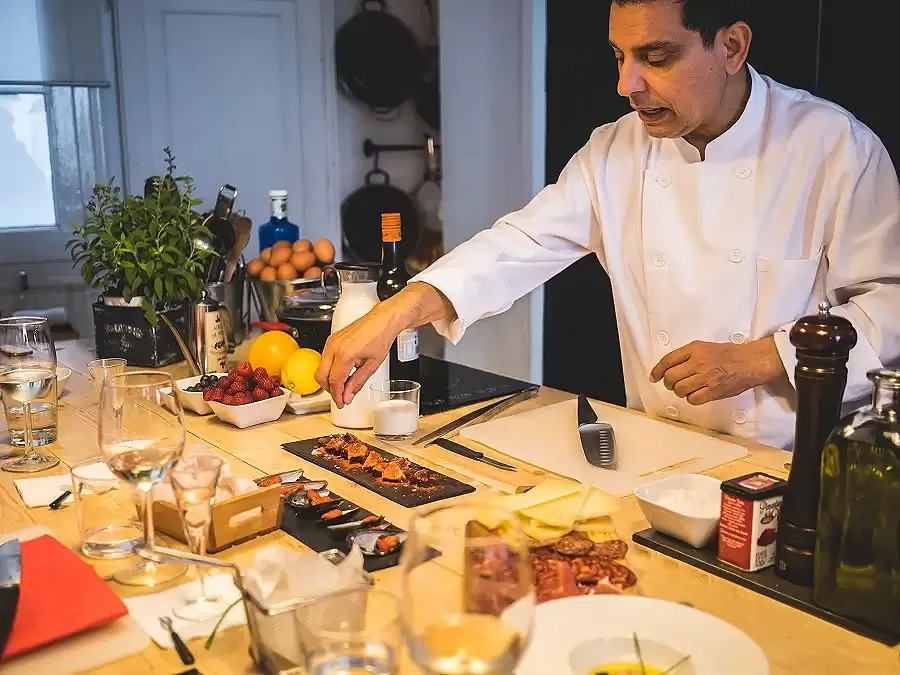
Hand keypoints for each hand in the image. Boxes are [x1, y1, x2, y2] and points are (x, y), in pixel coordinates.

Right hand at [314, 307, 396, 407]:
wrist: (381, 320)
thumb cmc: (380, 337)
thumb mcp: (372, 365)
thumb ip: (357, 383)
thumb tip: (347, 396)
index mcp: (344, 354)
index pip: (334, 381)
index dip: (337, 395)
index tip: (342, 403)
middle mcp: (334, 347)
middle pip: (321, 376)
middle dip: (330, 389)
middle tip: (341, 397)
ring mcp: (331, 342)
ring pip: (320, 368)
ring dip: (329, 380)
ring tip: (344, 385)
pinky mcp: (331, 339)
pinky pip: (325, 359)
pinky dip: (330, 369)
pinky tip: (342, 373)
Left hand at [649, 337, 785, 404]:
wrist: (749, 361)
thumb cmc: (728, 354)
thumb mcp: (704, 347)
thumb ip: (686, 356)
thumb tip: (667, 369)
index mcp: (694, 349)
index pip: (667, 360)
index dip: (657, 371)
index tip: (654, 377)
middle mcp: (698, 362)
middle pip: (671, 378)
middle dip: (669, 383)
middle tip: (674, 384)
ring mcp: (706, 377)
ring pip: (680, 390)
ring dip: (680, 392)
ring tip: (688, 388)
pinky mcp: (714, 390)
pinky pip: (693, 399)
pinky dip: (692, 399)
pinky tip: (697, 394)